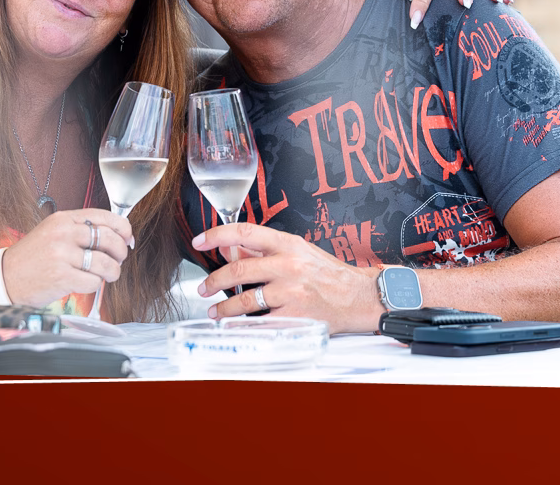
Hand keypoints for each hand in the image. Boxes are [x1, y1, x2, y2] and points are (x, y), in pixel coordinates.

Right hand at [0, 208, 133, 307]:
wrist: (5, 278)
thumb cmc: (32, 258)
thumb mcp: (53, 233)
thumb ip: (80, 231)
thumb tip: (118, 237)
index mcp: (63, 219)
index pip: (104, 216)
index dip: (123, 228)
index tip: (128, 239)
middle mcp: (63, 233)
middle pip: (109, 238)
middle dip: (121, 252)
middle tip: (118, 260)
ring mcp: (62, 255)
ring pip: (105, 262)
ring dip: (112, 272)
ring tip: (106, 275)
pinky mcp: (61, 277)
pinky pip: (93, 282)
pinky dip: (95, 285)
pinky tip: (86, 283)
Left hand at [191, 223, 382, 333]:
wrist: (360, 296)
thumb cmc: (329, 274)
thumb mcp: (298, 251)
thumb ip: (263, 250)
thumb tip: (228, 248)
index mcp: (288, 244)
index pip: (244, 232)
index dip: (216, 234)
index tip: (199, 241)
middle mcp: (288, 265)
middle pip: (238, 270)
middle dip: (214, 281)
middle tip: (203, 288)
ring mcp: (292, 291)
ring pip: (245, 300)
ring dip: (224, 308)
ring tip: (216, 312)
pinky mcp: (296, 316)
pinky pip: (261, 323)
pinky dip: (243, 327)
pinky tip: (235, 327)